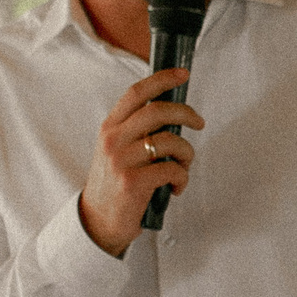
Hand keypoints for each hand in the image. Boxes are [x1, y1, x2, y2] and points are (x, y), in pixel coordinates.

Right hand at [79, 70, 205, 256]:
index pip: (136, 93)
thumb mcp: (115, 150)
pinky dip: (182, 178)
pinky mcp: (133, 183)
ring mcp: (122, 161)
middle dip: (186, 113)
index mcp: (110, 128)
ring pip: (171, 141)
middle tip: (198, 122)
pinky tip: (176, 187)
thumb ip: (135, 131)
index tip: (183, 74)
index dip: (162, 79)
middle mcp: (113, 140)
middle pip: (158, 111)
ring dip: (187, 154)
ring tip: (183, 167)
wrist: (97, 222)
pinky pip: (172, 169)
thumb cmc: (114, 185)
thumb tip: (173, 114)